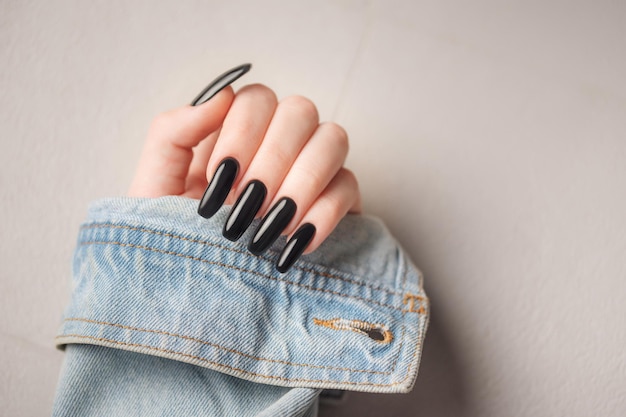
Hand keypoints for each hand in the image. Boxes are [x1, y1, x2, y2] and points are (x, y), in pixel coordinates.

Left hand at [129, 66, 360, 272]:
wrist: (195, 289)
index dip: (243, 133)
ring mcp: (312, 168)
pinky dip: (324, 214)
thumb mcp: (156, 183)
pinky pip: (348, 187)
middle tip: (246, 205)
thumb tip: (223, 94)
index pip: (256, 99)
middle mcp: (279, 141)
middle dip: (273, 159)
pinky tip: (295, 243)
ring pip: (333, 139)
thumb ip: (174, 130)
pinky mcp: (336, 200)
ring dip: (303, 181)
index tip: (221, 178)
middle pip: (300, 110)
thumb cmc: (171, 233)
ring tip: (270, 226)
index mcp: (236, 131)